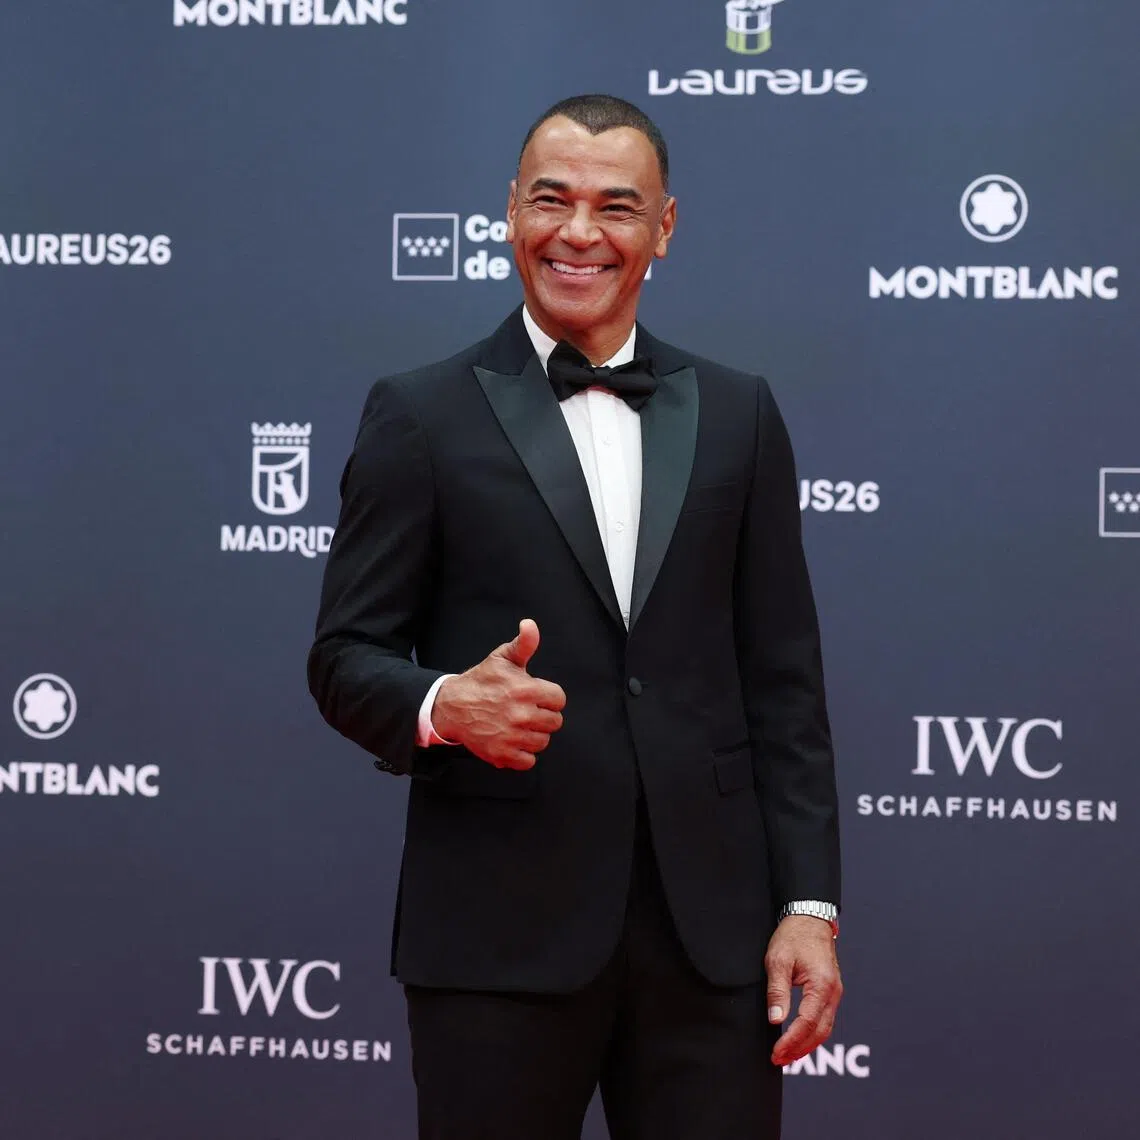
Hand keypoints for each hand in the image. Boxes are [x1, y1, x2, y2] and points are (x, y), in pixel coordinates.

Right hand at [431, 619, 566, 769]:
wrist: (451, 705)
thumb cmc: (480, 681)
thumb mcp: (502, 658)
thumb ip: (524, 644)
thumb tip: (530, 625)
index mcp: (525, 689)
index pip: (559, 699)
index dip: (550, 697)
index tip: (537, 696)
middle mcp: (521, 714)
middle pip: (554, 722)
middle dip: (544, 716)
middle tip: (528, 711)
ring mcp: (511, 737)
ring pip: (543, 741)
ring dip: (534, 735)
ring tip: (520, 726)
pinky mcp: (502, 754)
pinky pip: (528, 761)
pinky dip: (523, 754)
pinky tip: (514, 741)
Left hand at [765, 916, 842, 1066]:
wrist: (809, 919)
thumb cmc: (793, 937)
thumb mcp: (778, 961)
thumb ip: (777, 991)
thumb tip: (775, 1019)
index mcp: (821, 985)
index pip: (807, 1023)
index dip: (791, 1041)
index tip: (776, 1052)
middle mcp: (833, 992)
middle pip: (819, 1032)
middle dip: (799, 1049)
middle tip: (778, 1059)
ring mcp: (834, 993)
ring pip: (824, 1028)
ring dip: (806, 1044)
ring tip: (786, 1055)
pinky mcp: (831, 991)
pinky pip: (824, 1019)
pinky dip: (812, 1033)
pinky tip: (798, 1038)